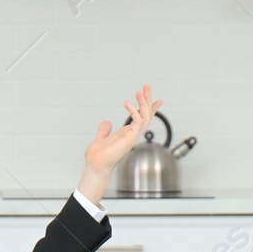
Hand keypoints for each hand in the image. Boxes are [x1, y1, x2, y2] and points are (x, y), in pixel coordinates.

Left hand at [80, 85, 161, 201]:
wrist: (95, 165)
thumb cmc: (98, 157)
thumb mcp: (101, 138)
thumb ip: (104, 130)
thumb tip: (107, 122)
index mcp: (127, 134)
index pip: (142, 119)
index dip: (149, 109)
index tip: (157, 99)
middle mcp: (132, 135)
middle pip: (146, 115)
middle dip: (148, 100)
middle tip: (147, 86)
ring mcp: (133, 137)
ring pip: (145, 117)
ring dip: (144, 103)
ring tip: (140, 91)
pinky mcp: (130, 138)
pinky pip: (138, 121)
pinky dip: (134, 111)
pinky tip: (127, 104)